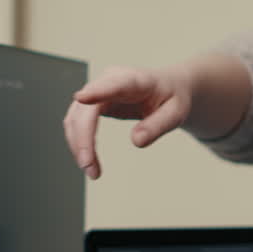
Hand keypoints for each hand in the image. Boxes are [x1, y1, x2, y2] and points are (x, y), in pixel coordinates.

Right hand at [61, 65, 192, 179]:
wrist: (169, 88)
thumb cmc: (172, 98)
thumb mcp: (176, 113)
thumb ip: (158, 126)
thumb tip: (137, 141)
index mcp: (135, 80)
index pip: (114, 84)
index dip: (97, 91)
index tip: (81, 98)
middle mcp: (110, 81)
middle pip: (86, 108)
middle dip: (83, 139)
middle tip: (90, 168)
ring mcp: (98, 90)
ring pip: (76, 118)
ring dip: (79, 145)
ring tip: (92, 171)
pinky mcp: (93, 103)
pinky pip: (78, 123)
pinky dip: (81, 143)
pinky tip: (90, 161)